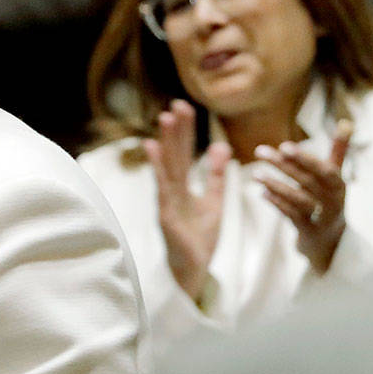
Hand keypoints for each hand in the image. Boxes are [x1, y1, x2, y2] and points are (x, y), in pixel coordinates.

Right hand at [144, 99, 232, 302]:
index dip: (186, 131)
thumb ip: (215, 175)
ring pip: (168, 166)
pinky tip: (152, 148)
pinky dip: (158, 167)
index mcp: (183, 186)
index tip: (185, 106)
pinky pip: (163, 187)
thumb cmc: (199, 238)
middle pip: (175, 154)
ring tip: (166, 118)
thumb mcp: (214, 202)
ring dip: (166, 142)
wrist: (193, 269)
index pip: (184, 153)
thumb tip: (220, 146)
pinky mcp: (166, 213)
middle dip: (177, 130)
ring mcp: (167, 201)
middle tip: (177, 104)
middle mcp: (172, 189)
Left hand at [253, 119, 353, 272]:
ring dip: (276, 185)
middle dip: (284, 165)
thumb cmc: (329, 200)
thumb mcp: (335, 177)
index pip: (325, 170)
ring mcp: (322, 218)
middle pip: (308, 182)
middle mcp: (333, 201)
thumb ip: (338, 150)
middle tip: (260, 151)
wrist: (331, 241)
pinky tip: (261, 193)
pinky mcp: (309, 232)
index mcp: (338, 184)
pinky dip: (277, 204)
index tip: (285, 146)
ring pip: (299, 200)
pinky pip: (292, 216)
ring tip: (256, 174)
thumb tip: (345, 122)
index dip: (305, 159)